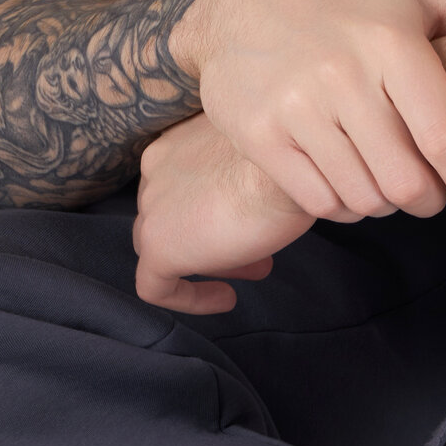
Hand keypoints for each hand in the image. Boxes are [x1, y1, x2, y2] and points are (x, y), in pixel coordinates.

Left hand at [133, 112, 313, 314]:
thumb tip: (264, 199)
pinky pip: (155, 286)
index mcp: (178, 145)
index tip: (250, 223)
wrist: (292, 166)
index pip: (183, 185)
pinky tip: (226, 299)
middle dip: (214, 236)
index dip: (217, 210)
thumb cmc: (291, 158)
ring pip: (164, 247)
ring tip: (255, 271)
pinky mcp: (159, 247)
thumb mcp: (269, 158)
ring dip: (209, 263)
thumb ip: (252, 173)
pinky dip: (187, 298)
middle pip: (173, 216)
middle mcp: (156, 172)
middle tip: (258, 251)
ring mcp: (153, 210)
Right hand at [173, 0, 445, 223]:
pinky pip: (320, 201)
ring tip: (387, 184)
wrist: (240, 8)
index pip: (444, 137)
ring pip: (363, 198)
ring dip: (384, 205)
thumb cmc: (344, 10)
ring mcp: (298, 108)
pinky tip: (349, 184)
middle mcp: (343, 74)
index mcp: (391, 43)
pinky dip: (343, 206)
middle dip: (427, 201)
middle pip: (406, 182)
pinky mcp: (263, 137)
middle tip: (430, 195)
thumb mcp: (415, 1)